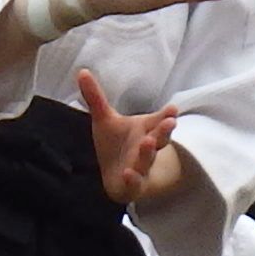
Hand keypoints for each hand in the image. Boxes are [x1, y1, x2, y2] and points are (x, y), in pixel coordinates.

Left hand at [79, 68, 182, 207]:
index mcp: (146, 130)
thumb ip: (95, 97)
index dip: (166, 115)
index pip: (159, 120)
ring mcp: (142, 166)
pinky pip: (135, 183)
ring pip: (148, 160)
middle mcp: (147, 147)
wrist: (117, 176)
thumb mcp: (104, 119)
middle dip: (164, 131)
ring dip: (149, 152)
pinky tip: (128, 173)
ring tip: (148, 142)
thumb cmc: (115, 143)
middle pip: (159, 138)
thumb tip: (81, 71)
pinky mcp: (133, 185)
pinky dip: (133, 179)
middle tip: (170, 122)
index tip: (173, 109)